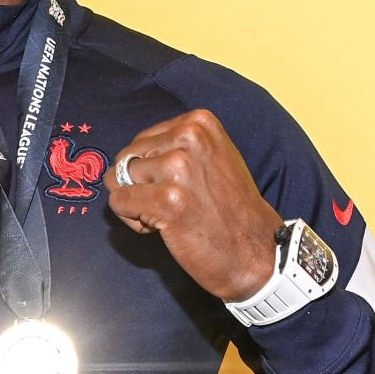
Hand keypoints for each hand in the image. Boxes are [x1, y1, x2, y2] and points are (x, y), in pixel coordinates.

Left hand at [107, 109, 281, 301]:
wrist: (255, 251)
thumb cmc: (231, 210)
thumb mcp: (212, 158)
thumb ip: (174, 148)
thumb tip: (125, 158)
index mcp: (199, 122)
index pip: (142, 140)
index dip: (150, 169)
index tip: (175, 187)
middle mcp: (190, 137)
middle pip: (128, 157)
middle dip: (139, 185)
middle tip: (171, 205)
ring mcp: (178, 167)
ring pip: (119, 179)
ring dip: (135, 203)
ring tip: (168, 216)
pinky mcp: (166, 200)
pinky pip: (119, 201)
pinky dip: (130, 218)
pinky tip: (161, 227)